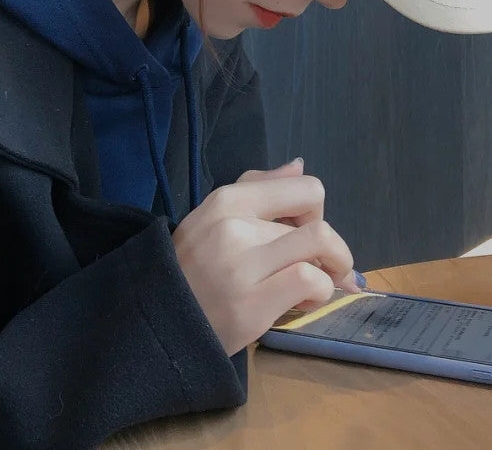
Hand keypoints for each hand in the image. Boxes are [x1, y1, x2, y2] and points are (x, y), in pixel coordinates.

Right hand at [172, 160, 357, 356]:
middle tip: (312, 270)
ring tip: (313, 287)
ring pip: (320, 244)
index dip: (315, 213)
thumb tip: (298, 166)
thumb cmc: (193, 270)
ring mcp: (242, 263)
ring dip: (331, 270)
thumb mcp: (213, 217)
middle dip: (325, 250)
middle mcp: (234, 224)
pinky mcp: (252, 303)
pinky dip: (320, 292)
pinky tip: (302, 302)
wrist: (159, 324)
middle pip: (315, 223)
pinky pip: (311, 280)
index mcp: (227, 199)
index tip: (303, 234)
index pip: (305, 188)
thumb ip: (257, 188)